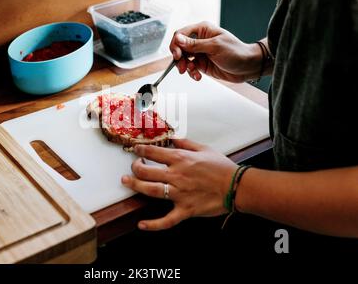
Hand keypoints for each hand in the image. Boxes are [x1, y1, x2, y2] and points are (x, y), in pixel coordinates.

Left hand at [121, 139, 238, 230]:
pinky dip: (153, 224)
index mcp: (181, 159)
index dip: (140, 150)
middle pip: (146, 171)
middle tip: (132, 167)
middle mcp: (177, 176)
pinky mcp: (185, 210)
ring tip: (126, 182)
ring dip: (135, 186)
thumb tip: (172, 139)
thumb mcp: (204, 148)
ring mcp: (180, 194)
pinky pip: (167, 220)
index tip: (135, 150)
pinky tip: (141, 225)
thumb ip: (185, 143)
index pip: (153, 152)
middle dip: (135, 167)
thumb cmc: (222, 167)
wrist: (237, 186)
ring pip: (151, 190)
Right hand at [169, 21, 261, 82]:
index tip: (177, 55)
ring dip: (185, 67)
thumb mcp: (214, 47)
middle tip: (182, 67)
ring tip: (193, 72)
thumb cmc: (236, 52)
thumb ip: (195, 44)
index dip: (176, 44)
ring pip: (183, 59)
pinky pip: (190, 68)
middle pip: (179, 47)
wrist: (247, 66)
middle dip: (179, 58)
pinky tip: (198, 76)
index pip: (181, 34)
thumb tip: (178, 39)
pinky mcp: (202, 64)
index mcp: (202, 30)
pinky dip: (192, 73)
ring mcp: (200, 53)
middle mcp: (199, 40)